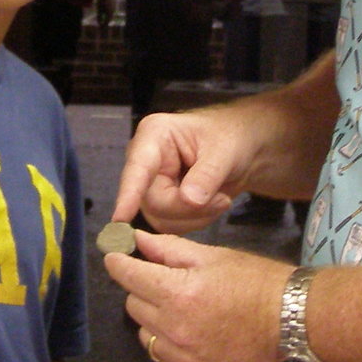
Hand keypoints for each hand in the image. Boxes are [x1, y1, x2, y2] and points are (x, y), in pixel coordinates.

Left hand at [105, 231, 294, 361]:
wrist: (293, 321)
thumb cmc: (256, 282)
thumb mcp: (213, 256)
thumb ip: (169, 249)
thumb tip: (136, 240)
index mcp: (177, 293)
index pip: (127, 276)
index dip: (119, 263)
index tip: (117, 258)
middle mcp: (175, 329)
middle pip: (133, 306)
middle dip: (144, 291)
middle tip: (168, 284)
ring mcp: (184, 359)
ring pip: (146, 336)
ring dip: (156, 322)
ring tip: (185, 313)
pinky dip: (171, 349)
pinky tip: (193, 336)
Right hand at [113, 109, 253, 233]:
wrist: (242, 151)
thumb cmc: (230, 138)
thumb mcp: (225, 151)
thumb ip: (207, 175)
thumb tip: (189, 200)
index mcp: (155, 135)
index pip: (138, 168)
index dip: (129, 194)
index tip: (119, 218)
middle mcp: (144, 161)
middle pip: (152, 202)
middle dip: (189, 208)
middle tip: (223, 200)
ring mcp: (149, 185)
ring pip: (161, 219)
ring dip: (196, 217)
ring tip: (221, 198)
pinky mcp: (159, 204)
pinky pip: (170, 226)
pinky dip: (196, 221)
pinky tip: (212, 204)